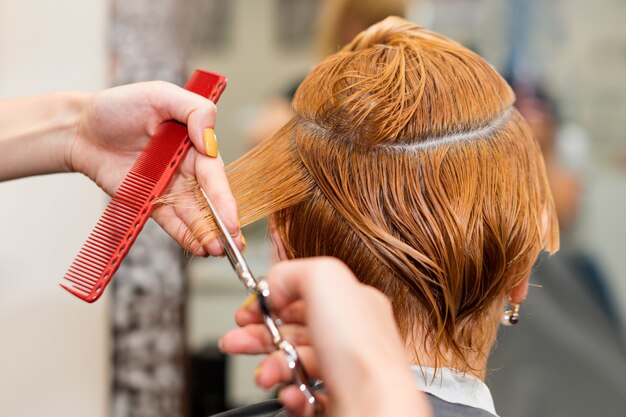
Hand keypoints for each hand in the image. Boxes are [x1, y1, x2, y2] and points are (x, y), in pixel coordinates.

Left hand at [69, 81, 242, 255]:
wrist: (80, 129)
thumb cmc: (119, 105)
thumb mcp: (160, 94)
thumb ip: (194, 110)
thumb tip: (211, 142)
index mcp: (194, 143)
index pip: (214, 172)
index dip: (224, 196)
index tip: (231, 217)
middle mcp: (186, 168)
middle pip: (209, 199)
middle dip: (222, 222)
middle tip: (233, 243)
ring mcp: (169, 187)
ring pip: (193, 215)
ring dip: (207, 233)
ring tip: (217, 251)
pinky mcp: (150, 203)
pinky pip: (171, 222)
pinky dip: (185, 235)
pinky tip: (198, 247)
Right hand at [220, 258, 430, 416]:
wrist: (374, 408)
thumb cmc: (362, 351)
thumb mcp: (323, 278)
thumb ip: (293, 272)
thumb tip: (274, 286)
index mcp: (353, 302)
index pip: (305, 294)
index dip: (272, 299)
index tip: (250, 309)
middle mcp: (351, 336)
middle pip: (293, 329)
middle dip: (258, 335)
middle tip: (236, 340)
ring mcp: (344, 370)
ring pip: (294, 364)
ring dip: (270, 367)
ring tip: (263, 374)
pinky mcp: (336, 400)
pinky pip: (302, 395)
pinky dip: (289, 394)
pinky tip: (290, 392)